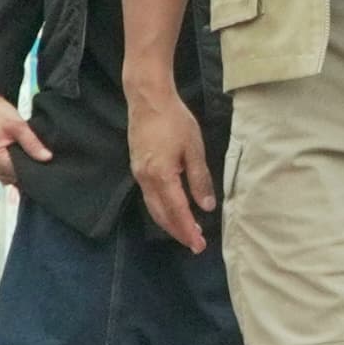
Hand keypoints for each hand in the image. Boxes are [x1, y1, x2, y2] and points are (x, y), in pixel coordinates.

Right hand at [0, 88, 48, 185]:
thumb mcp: (17, 125)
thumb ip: (32, 143)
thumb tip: (47, 158)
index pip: (18, 173)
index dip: (32, 169)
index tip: (45, 163)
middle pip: (13, 178)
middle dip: (26, 171)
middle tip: (40, 160)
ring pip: (9, 176)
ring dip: (19, 170)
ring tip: (31, 158)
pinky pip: (5, 171)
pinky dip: (13, 167)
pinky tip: (22, 157)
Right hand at [126, 70, 215, 252]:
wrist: (148, 99)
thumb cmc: (174, 120)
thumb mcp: (194, 148)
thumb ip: (199, 179)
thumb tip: (206, 206)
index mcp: (162, 176)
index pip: (177, 211)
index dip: (188, 230)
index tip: (199, 245)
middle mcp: (146, 179)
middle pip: (161, 215)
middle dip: (178, 231)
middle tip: (194, 243)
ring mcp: (139, 174)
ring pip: (153, 207)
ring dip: (169, 222)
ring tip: (186, 230)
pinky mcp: (137, 167)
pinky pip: (149, 196)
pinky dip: (161, 209)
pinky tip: (172, 209)